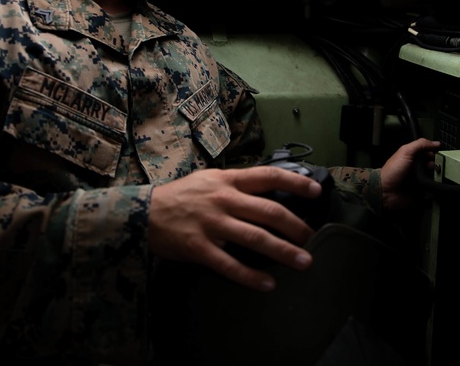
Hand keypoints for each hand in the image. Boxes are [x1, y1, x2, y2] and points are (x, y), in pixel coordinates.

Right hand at [148, 166, 322, 291]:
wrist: (143, 212)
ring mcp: (212, 224)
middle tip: (313, 239)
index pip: (268, 176)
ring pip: (255, 238)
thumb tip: (270, 191)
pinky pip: (229, 265)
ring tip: (303, 262)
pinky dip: (250, 276)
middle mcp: (223, 199)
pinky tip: (267, 284)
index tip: (317, 191)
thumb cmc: (182, 196)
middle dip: (296, 226)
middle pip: (269, 211)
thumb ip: (237, 184)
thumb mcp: (210, 179)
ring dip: (283, 251)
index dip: (295, 182)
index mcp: (228, 181)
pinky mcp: (199, 247)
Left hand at [380, 137, 440, 211]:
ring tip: (440, 176)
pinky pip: (433, 190)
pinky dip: (436, 188)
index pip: (429, 153)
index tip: (442, 154)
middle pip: (434, 165)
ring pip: (435, 177)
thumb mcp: (406, 152)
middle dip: (439, 165)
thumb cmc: (393, 171)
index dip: (435, 152)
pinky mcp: (422, 192)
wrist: (386, 191)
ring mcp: (420, 180)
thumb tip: (435, 143)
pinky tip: (439, 186)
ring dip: (439, 176)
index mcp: (413, 158)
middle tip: (441, 166)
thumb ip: (420, 145)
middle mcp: (417, 168)